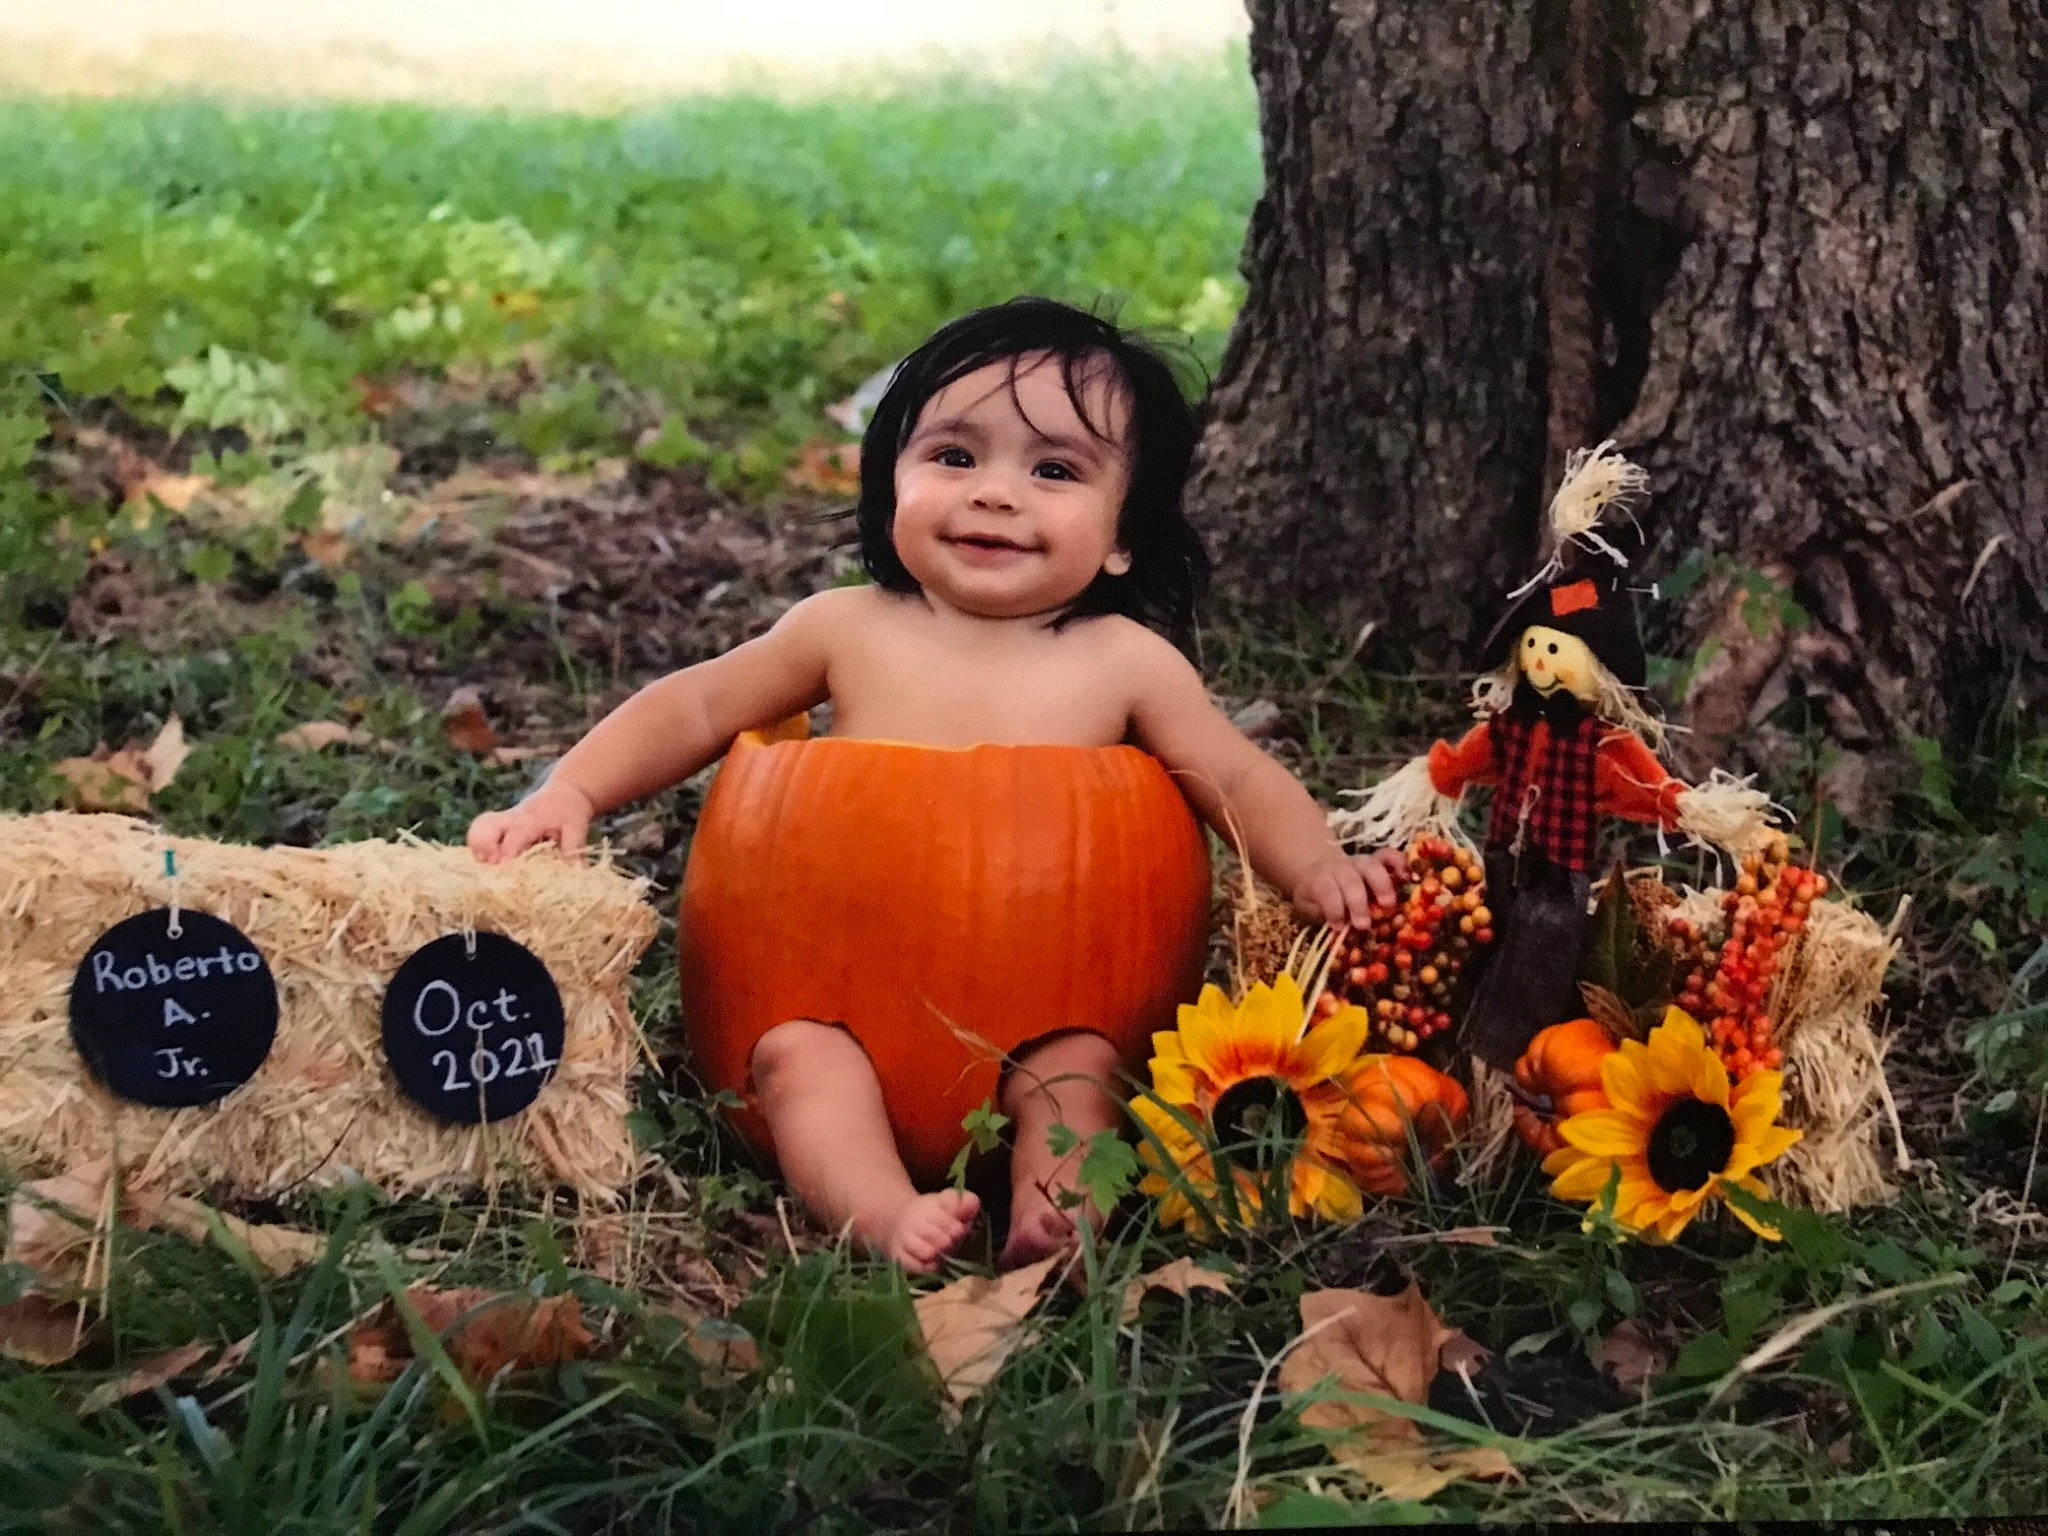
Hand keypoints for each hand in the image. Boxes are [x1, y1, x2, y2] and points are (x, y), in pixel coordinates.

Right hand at [466, 781, 596, 864]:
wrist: (563, 794)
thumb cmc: (569, 812)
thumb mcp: (576, 827)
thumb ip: (574, 848)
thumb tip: (577, 874)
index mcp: (531, 818)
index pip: (515, 836)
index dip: (508, 852)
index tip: (503, 868)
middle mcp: (511, 818)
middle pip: (485, 825)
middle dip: (483, 845)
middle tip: (492, 864)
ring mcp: (502, 821)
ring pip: (478, 827)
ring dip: (478, 846)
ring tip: (487, 864)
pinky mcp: (497, 827)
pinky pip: (478, 833)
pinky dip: (478, 848)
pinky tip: (489, 862)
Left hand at [1291, 846, 1408, 929]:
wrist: (1320, 871)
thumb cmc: (1318, 897)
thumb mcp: (1310, 907)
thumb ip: (1323, 915)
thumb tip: (1342, 929)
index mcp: (1321, 879)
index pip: (1326, 890)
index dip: (1333, 908)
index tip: (1339, 927)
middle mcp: (1342, 868)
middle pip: (1350, 880)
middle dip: (1357, 902)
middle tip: (1364, 924)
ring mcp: (1361, 862)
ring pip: (1372, 867)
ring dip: (1382, 885)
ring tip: (1389, 904)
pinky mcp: (1376, 860)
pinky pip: (1390, 856)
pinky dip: (1399, 863)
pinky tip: (1408, 877)